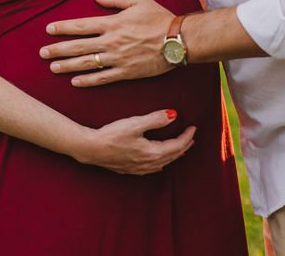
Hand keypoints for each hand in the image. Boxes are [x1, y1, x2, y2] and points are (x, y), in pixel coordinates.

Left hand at [40, 0, 174, 86]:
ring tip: (52, 68)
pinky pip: (102, 78)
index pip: (81, 26)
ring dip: (67, 66)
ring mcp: (117, 59)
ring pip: (86, 64)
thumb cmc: (160, 18)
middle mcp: (111, 42)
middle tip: (42, 53)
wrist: (178, 40)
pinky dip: (87, 80)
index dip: (63, 28)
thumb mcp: (139, 1)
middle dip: (58, 49)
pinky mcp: (126, 72)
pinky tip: (75, 81)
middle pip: (78, 46)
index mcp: (112, 23)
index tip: (48, 30)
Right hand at [72, 110, 195, 174]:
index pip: (177, 145)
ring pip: (163, 163)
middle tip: (191, 137)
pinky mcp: (130, 169)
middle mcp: (148, 164)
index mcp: (152, 153)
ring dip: (174, 155)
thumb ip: (155, 119)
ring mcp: (139, 168)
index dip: (187, 136)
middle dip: (184, 146)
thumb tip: (174, 115)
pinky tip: (158, 162)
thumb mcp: (135, 123)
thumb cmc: (111, 135)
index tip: (194, 127)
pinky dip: (161, 162)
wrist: (91, 149)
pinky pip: (152, 168)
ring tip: (180, 149)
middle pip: (172, 156)